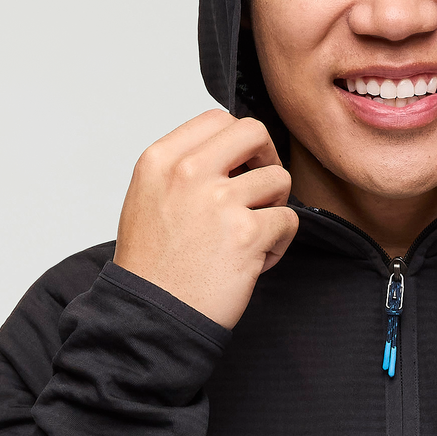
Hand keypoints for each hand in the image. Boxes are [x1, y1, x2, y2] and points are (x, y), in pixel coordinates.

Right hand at [114, 110, 297, 328]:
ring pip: (279, 179)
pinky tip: (255, 260)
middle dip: (267, 159)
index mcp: (161, 160)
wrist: (150, 317)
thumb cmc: (152, 265)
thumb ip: (183, 167)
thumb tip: (229, 152)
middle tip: (262, 190)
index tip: (242, 165)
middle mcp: (188, 173)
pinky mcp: (246, 234)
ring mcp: (218, 201)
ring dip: (273, 208)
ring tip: (250, 237)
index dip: (240, 142)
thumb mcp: (148, 197)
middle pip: (254, 132)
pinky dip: (278, 243)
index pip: (218, 119)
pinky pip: (288, 220)